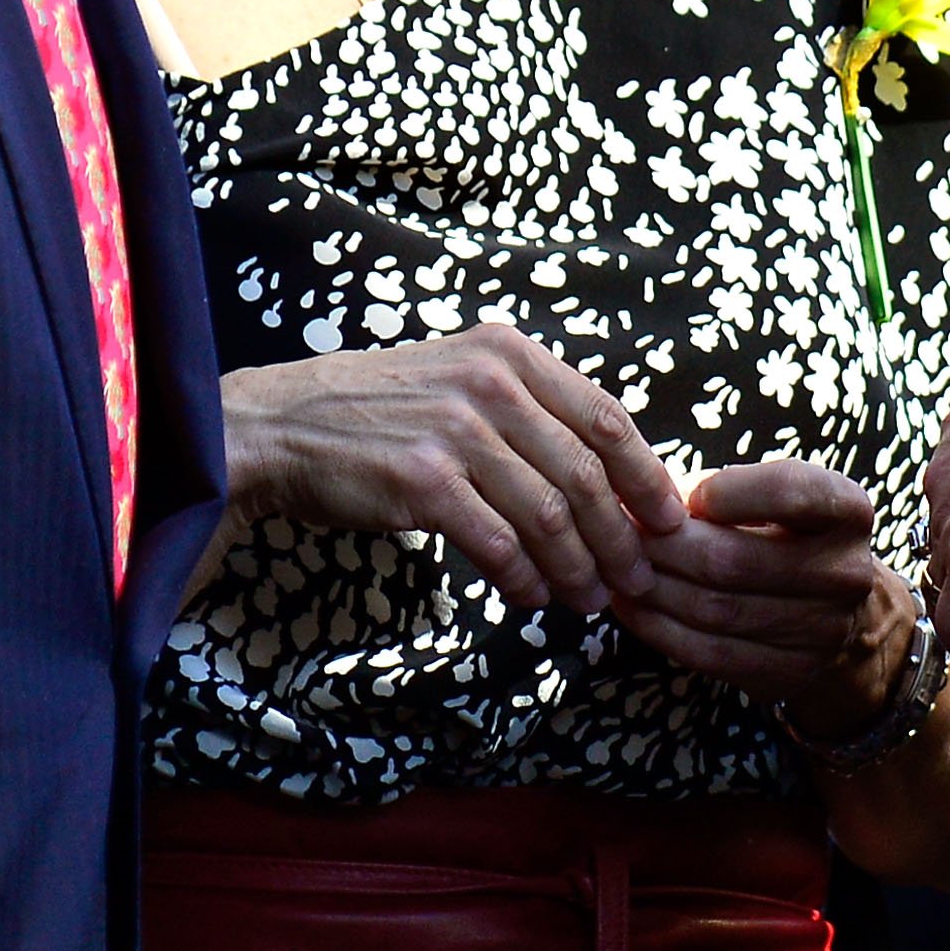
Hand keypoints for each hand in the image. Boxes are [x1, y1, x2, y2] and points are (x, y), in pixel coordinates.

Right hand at [218, 327, 687, 615]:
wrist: (280, 428)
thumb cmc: (376, 413)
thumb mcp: (457, 379)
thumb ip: (526, 412)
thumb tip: (608, 478)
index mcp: (506, 353)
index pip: (606, 417)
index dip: (648, 476)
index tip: (669, 522)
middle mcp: (487, 383)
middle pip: (587, 475)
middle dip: (621, 538)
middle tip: (632, 578)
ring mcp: (455, 430)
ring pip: (551, 515)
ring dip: (578, 568)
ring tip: (586, 598)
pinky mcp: (424, 481)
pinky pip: (500, 543)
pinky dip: (525, 578)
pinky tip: (530, 595)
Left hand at [612, 461, 908, 730]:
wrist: (846, 618)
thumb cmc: (787, 536)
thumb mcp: (770, 496)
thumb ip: (714, 488)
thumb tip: (637, 492)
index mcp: (846, 510)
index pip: (792, 492)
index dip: (729, 490)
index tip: (681, 494)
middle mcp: (845, 571)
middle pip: (734, 560)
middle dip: (663, 546)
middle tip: (619, 531)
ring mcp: (822, 630)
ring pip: (715, 610)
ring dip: (653, 588)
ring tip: (614, 567)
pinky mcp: (789, 672)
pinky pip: (710, 652)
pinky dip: (658, 628)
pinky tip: (629, 605)